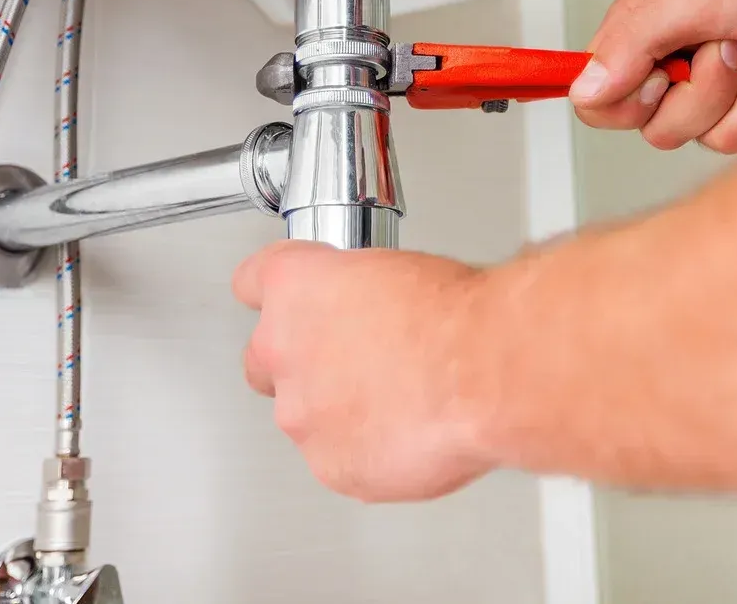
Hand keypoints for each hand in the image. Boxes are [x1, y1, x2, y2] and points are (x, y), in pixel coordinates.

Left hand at [233, 241, 493, 501]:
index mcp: (293, 286)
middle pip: (263, 359)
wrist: (485, 371)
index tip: (292, 304)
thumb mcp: (397, 271)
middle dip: (300, 364)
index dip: (279, 297)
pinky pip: (338, 460)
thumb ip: (357, 296)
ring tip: (398, 401)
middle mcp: (281, 348)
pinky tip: (407, 433)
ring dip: (337, 411)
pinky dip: (367, 452)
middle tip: (351, 363)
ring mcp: (301, 413)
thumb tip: (367, 311)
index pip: (251, 283)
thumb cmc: (454, 316)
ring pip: (303, 416)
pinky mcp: (330, 465)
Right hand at [571, 0, 736, 152]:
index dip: (631, 104)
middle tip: (732, 45)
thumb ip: (631, 42)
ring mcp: (717, 97)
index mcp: (641, 38)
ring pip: (720, 139)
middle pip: (664, 131)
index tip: (665, 75)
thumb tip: (586, 87)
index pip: (598, 105)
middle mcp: (673, 70)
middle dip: (713, 91)